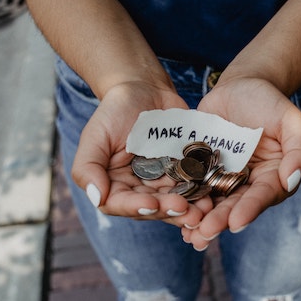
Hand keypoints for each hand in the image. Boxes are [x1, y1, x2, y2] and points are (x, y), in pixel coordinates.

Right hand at [71, 82, 212, 227]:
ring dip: (190, 209)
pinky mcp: (183, 172)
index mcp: (114, 185)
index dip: (136, 207)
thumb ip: (88, 167)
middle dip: (169, 211)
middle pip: (153, 208)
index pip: (121, 204)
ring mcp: (163, 182)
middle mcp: (139, 189)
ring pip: (175, 202)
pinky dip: (202, 193)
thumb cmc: (115, 111)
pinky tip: (212, 195)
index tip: (152, 203)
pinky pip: (193, 186)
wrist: (144, 89)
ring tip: (204, 210)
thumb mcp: (95, 135)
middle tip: (186, 210)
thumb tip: (97, 198)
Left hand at [184, 77, 300, 249]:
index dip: (250, 209)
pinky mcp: (202, 168)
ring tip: (189, 234)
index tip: (236, 222)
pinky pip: (193, 185)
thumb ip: (299, 149)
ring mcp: (223, 177)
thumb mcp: (290, 120)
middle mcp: (248, 182)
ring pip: (213, 202)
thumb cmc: (269, 101)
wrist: (240, 86)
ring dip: (201, 219)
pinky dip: (185, 199)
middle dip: (220, 220)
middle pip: (235, 205)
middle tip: (205, 233)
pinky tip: (172, 211)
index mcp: (272, 176)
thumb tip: (292, 179)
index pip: (263, 195)